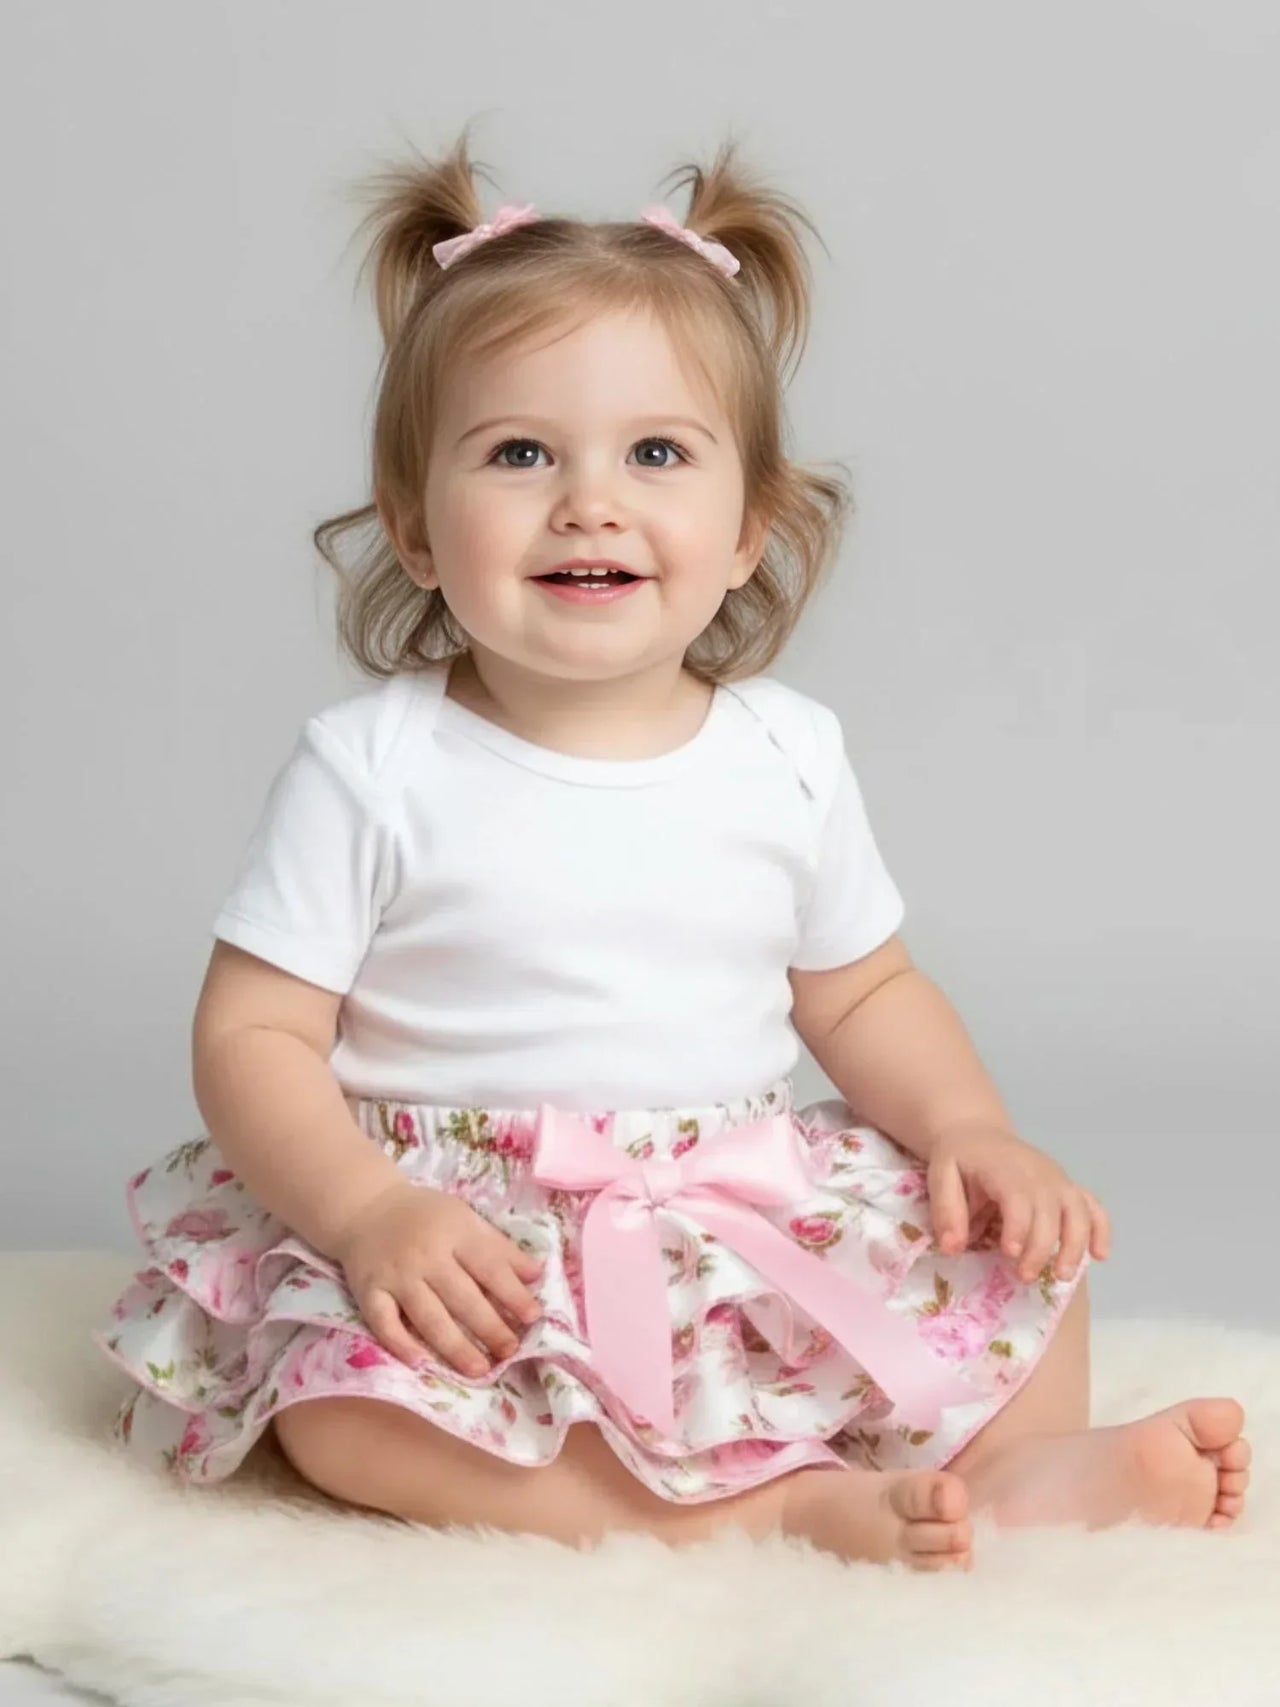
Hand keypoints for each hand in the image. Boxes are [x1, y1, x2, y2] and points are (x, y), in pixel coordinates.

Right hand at [331, 1181, 544, 1376]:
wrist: (365, 1206)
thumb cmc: (426, 1216)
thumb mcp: (465, 1218)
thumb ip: (499, 1247)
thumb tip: (536, 1274)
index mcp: (455, 1232)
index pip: (489, 1266)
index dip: (513, 1293)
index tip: (534, 1317)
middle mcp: (426, 1255)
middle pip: (461, 1297)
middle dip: (489, 1327)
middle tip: (510, 1351)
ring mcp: (396, 1275)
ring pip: (428, 1317)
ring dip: (455, 1346)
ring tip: (479, 1370)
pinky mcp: (368, 1291)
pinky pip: (384, 1323)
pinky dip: (400, 1344)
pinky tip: (421, 1364)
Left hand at [926, 1123, 1110, 1283]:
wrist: (979, 1133)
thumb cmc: (960, 1158)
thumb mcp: (941, 1176)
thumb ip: (946, 1211)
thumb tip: (952, 1248)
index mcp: (1005, 1168)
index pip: (1018, 1197)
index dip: (1019, 1226)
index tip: (1011, 1254)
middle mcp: (1038, 1173)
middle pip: (1050, 1211)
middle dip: (1041, 1247)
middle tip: (1024, 1277)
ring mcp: (1058, 1180)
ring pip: (1078, 1211)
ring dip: (1075, 1245)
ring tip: (1061, 1276)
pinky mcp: (1068, 1188)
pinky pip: (1093, 1206)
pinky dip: (1101, 1229)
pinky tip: (1099, 1256)